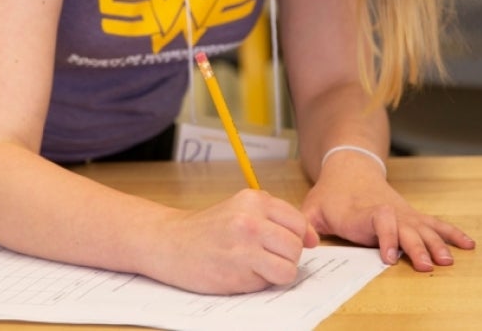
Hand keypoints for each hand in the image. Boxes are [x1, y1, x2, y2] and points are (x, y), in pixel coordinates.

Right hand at [146, 189, 319, 293]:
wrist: (169, 243)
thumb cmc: (207, 230)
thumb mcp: (240, 210)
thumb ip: (273, 219)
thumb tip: (312, 239)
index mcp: (254, 199)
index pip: (298, 221)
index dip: (300, 238)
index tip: (289, 246)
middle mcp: (251, 218)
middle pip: (296, 245)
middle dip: (286, 256)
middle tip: (264, 257)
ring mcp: (245, 244)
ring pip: (290, 265)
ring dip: (277, 271)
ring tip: (255, 267)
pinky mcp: (239, 269)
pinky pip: (274, 280)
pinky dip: (265, 282)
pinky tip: (244, 274)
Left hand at [301, 155, 473, 271]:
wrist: (350, 167)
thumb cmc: (331, 194)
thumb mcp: (312, 207)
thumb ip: (306, 225)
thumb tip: (304, 241)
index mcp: (364, 212)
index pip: (380, 221)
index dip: (386, 237)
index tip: (389, 256)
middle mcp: (388, 211)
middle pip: (407, 227)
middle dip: (417, 247)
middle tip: (427, 266)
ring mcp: (403, 213)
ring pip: (424, 228)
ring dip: (437, 244)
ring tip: (448, 260)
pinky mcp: (412, 215)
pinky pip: (435, 224)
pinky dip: (452, 233)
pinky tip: (468, 244)